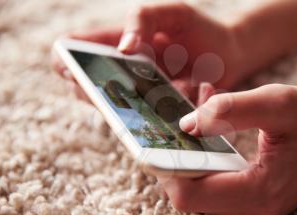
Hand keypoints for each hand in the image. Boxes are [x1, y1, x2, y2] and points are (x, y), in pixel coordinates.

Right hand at [52, 2, 245, 104]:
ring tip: (172, 84)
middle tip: (115, 85)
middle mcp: (126, 73)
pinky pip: (156, 118)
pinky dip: (174, 107)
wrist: (231, 54)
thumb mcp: (173, 13)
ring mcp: (143, 95)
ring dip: (139, 102)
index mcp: (121, 43)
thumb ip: (143, 20)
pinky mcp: (162, 112)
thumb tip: (122, 48)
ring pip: (123, 108)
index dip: (67, 60)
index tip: (66, 67)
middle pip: (93, 88)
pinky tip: (197, 88)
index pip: (82, 50)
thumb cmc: (200, 29)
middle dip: (99, 91)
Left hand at [159, 84, 296, 214]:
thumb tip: (188, 124)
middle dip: (173, 156)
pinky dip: (202, 159)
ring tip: (192, 120)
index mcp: (258, 192)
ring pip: (196, 188)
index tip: (152, 140)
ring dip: (188, 154)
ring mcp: (248, 211)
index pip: (188, 194)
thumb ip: (233, 110)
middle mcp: (250, 212)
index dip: (165, 168)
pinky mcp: (246, 203)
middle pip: (187, 193)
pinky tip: (206, 132)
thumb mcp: (280, 103)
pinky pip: (210, 185)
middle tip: (168, 123)